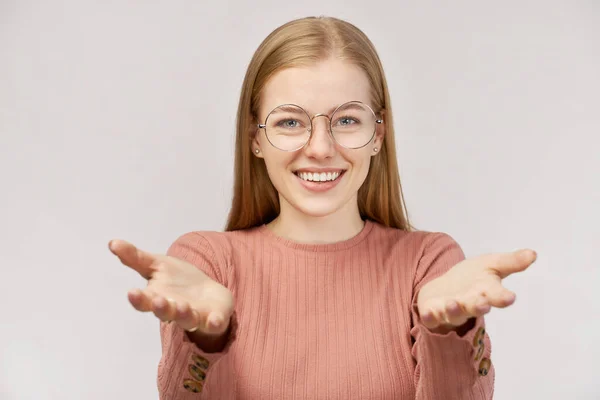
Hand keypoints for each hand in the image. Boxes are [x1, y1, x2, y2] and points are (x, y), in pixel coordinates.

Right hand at [109, 239, 233, 335]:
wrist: (209, 294)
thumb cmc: (179, 282)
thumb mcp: (158, 265)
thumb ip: (136, 258)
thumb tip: (112, 243)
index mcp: (157, 298)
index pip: (144, 301)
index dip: (139, 298)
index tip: (132, 292)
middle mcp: (173, 310)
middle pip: (164, 312)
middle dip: (161, 307)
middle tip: (158, 300)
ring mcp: (194, 316)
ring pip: (186, 319)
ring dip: (183, 314)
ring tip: (181, 306)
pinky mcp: (213, 320)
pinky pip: (214, 324)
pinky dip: (213, 323)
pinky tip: (214, 320)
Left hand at [416, 249, 537, 332]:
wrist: (444, 288)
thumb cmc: (471, 278)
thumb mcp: (490, 264)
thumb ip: (510, 261)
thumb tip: (533, 253)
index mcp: (486, 292)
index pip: (497, 296)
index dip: (503, 297)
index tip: (510, 297)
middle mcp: (470, 304)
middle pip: (476, 307)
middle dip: (479, 306)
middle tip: (483, 303)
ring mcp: (451, 310)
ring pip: (454, 313)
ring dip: (454, 310)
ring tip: (453, 303)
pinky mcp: (433, 313)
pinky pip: (431, 318)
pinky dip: (429, 317)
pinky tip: (427, 314)